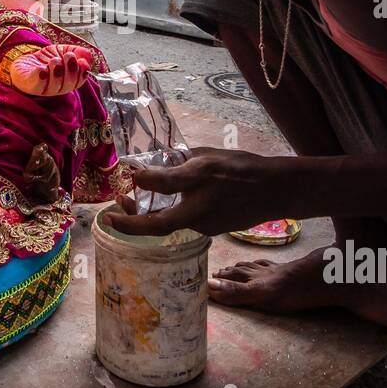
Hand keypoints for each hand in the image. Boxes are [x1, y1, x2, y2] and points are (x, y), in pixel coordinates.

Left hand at [6, 43, 92, 96]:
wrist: (24, 61)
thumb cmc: (46, 59)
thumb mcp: (64, 51)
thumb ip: (78, 51)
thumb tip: (88, 55)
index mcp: (68, 80)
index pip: (79, 80)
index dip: (83, 72)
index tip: (82, 61)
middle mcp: (58, 87)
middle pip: (69, 84)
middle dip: (71, 70)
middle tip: (68, 56)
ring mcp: (44, 89)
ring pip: (55, 85)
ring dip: (57, 71)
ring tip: (54, 60)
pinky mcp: (30, 86)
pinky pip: (37, 84)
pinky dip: (41, 76)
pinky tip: (42, 69)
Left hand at [105, 148, 300, 236]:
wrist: (276, 190)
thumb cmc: (242, 169)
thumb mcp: (206, 158)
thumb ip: (177, 165)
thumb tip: (150, 170)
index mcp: (195, 195)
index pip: (157, 196)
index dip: (136, 192)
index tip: (125, 179)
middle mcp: (197, 216)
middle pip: (157, 225)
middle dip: (130, 222)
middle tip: (110, 214)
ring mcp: (205, 226)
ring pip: (169, 222)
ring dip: (148, 214)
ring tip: (128, 201)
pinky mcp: (212, 229)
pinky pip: (184, 220)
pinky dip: (169, 212)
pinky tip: (163, 200)